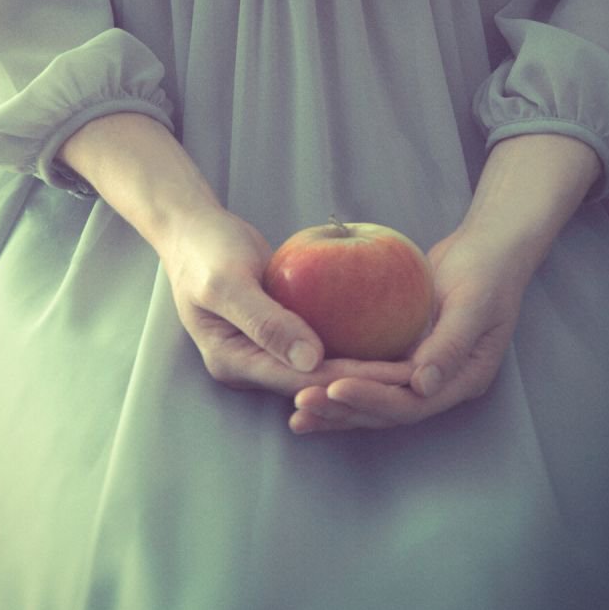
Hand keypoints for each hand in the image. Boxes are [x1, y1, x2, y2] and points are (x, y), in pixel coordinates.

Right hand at [159, 204, 412, 395]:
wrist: (192, 227)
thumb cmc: (205, 250)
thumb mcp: (228, 281)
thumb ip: (265, 321)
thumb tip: (309, 361)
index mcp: (234, 362)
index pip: (301, 380)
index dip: (349, 380)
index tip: (393, 376)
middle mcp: (251, 364)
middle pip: (316, 380)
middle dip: (365, 382)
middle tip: (417, 374)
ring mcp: (265, 349)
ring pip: (321, 365)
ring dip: (363, 365)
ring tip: (411, 362)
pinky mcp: (280, 329)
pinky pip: (319, 340)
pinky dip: (349, 338)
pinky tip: (386, 331)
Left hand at [289, 134, 599, 432]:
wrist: (486, 251)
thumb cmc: (486, 272)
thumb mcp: (474, 303)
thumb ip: (451, 345)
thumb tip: (422, 386)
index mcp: (462, 380)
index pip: (411, 403)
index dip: (372, 399)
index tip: (333, 389)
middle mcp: (440, 385)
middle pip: (386, 410)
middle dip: (343, 410)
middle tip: (300, 404)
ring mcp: (420, 373)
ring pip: (373, 398)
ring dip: (336, 406)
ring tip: (296, 411)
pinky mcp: (402, 355)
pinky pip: (368, 373)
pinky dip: (340, 379)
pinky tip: (307, 381)